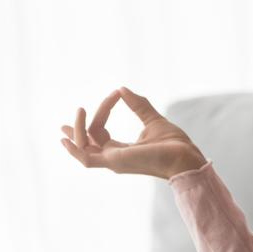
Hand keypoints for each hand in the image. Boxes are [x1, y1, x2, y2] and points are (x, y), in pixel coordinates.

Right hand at [59, 86, 206, 179]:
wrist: (186, 157)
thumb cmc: (175, 145)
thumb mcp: (153, 120)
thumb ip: (139, 106)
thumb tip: (122, 89)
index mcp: (121, 150)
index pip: (100, 131)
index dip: (104, 110)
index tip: (115, 93)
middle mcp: (113, 157)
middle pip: (88, 139)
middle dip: (78, 128)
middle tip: (79, 109)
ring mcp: (113, 161)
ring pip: (83, 147)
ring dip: (77, 130)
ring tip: (80, 110)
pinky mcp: (115, 161)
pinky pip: (86, 158)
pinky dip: (75, 149)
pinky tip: (67, 138)